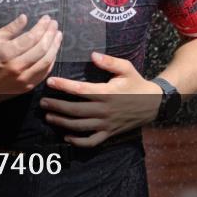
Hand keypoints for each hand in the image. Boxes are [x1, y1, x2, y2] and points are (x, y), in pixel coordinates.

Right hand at [0, 14, 61, 95]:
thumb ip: (10, 28)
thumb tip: (25, 18)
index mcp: (8, 53)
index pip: (31, 37)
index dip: (42, 26)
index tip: (46, 18)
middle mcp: (18, 66)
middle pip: (42, 48)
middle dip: (51, 34)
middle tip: (54, 24)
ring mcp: (24, 79)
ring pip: (47, 61)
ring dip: (55, 46)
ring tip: (58, 35)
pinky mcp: (27, 86)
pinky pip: (44, 72)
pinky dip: (51, 60)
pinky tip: (53, 51)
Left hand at [41, 51, 161, 146]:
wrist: (154, 103)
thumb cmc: (136, 83)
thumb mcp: (126, 68)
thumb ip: (110, 61)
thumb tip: (92, 55)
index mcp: (107, 93)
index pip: (80, 90)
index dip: (63, 85)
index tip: (50, 81)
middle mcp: (105, 110)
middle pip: (75, 110)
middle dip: (57, 106)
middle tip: (42, 102)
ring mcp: (107, 124)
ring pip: (80, 127)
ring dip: (62, 123)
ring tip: (48, 116)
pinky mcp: (109, 133)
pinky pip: (91, 141)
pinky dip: (78, 142)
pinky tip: (66, 136)